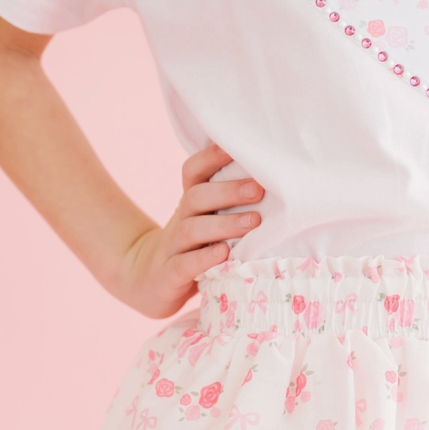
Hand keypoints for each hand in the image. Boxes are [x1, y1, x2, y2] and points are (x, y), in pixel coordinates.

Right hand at [120, 143, 263, 318]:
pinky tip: (224, 253)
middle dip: (228, 191)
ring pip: (191, 229)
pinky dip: (203, 258)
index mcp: (191, 203)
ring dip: (223, 224)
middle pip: (196, 197)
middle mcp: (180, 220)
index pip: (193, 171)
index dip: (211, 157)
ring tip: (253, 222)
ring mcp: (172, 248)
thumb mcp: (209, 222)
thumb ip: (234, 204)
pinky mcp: (167, 276)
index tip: (237, 148)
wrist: (150, 281)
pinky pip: (183, 265)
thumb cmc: (195, 248)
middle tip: (258, 190)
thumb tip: (279, 183)